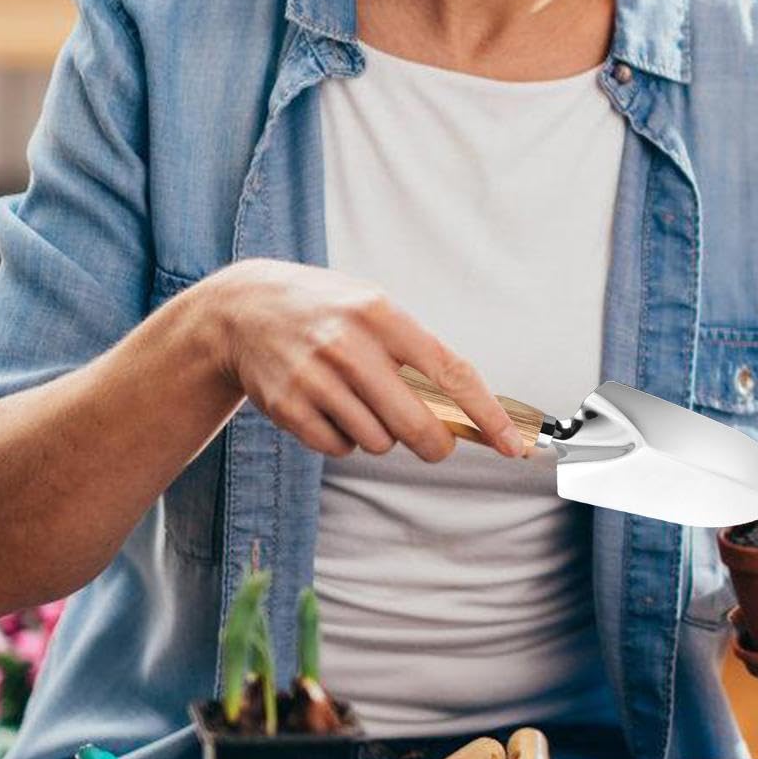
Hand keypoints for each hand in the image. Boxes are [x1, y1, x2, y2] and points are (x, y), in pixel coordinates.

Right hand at [206, 259, 526, 462]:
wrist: (242, 311)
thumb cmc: (327, 312)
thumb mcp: (374, 311)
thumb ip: (417, 355)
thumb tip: (468, 413)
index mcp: (382, 314)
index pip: (451, 373)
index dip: (488, 415)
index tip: (514, 445)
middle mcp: (350, 346)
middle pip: (416, 425)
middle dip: (435, 444)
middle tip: (435, 443)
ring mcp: (315, 378)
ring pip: (378, 442)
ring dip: (381, 435)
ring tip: (359, 401)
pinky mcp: (288, 407)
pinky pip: (339, 448)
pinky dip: (344, 439)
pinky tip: (329, 408)